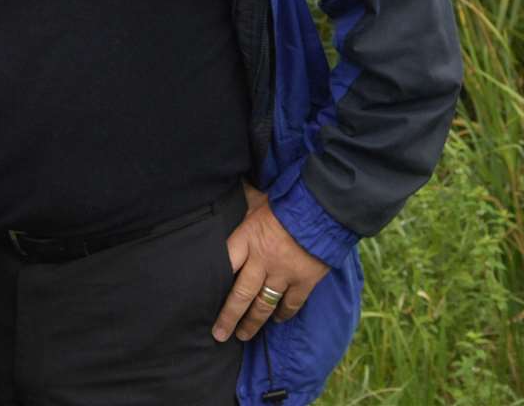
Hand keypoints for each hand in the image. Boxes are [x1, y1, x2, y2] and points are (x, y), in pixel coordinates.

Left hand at [212, 187, 328, 341]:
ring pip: (263, 305)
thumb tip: (228, 187)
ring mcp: (283, 274)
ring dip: (252, 322)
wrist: (322, 209)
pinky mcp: (304, 281)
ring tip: (243, 335)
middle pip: (240, 295)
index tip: (201, 298)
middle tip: (219, 334)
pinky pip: (291, 304)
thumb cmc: (285, 201)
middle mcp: (261, 261)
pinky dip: (283, 314)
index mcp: (246, 239)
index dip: (212, 283)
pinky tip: (277, 321)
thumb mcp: (257, 198)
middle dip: (228, 317)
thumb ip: (242, 201)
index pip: (224, 264)